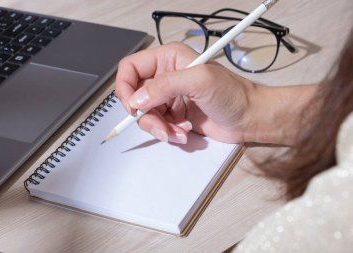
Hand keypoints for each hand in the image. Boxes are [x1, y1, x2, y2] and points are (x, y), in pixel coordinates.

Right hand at [115, 42, 254, 143]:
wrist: (249, 118)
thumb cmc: (234, 94)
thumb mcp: (200, 81)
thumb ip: (165, 86)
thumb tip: (137, 99)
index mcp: (168, 59)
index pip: (130, 68)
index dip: (125, 87)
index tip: (133, 106)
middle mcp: (166, 77)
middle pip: (135, 96)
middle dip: (146, 116)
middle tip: (161, 125)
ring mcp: (169, 98)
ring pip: (145, 115)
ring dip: (158, 128)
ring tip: (178, 131)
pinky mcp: (174, 115)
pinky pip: (158, 126)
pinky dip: (167, 133)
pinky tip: (183, 131)